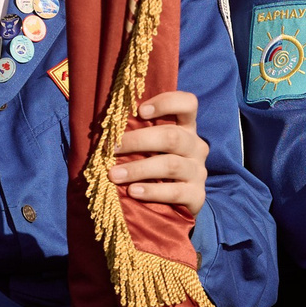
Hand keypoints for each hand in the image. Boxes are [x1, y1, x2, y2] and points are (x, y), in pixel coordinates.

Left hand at [111, 90, 209, 215]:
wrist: (175, 203)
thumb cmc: (154, 166)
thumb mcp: (151, 146)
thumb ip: (138, 133)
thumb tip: (107, 125)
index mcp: (186, 128)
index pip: (188, 104)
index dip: (166, 103)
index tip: (140, 111)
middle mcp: (195, 146)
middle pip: (172, 136)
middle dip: (138, 141)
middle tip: (112, 148)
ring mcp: (198, 171)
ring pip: (171, 165)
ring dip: (138, 169)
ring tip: (114, 175)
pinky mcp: (197, 195)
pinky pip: (175, 192)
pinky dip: (152, 191)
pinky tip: (133, 191)